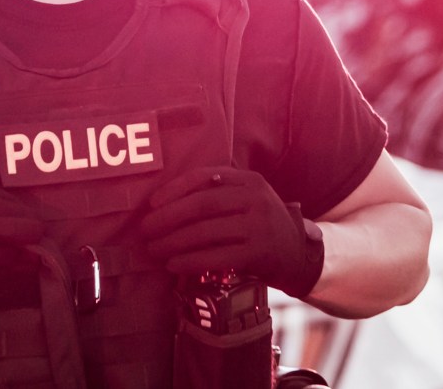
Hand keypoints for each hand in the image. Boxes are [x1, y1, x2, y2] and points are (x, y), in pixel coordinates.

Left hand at [140, 167, 323, 297]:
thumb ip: (216, 193)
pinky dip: (190, 261)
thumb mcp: (245, 199)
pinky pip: (216, 257)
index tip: (151, 204)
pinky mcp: (259, 254)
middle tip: (145, 230)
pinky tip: (172, 265)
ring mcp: (259, 226)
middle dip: (167, 218)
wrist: (297, 254)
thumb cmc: (258, 224)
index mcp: (248, 180)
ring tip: (153, 249)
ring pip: (205, 232)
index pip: (204, 177)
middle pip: (201, 205)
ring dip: (173, 242)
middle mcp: (256, 199)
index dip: (174, 189)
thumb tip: (162, 203)